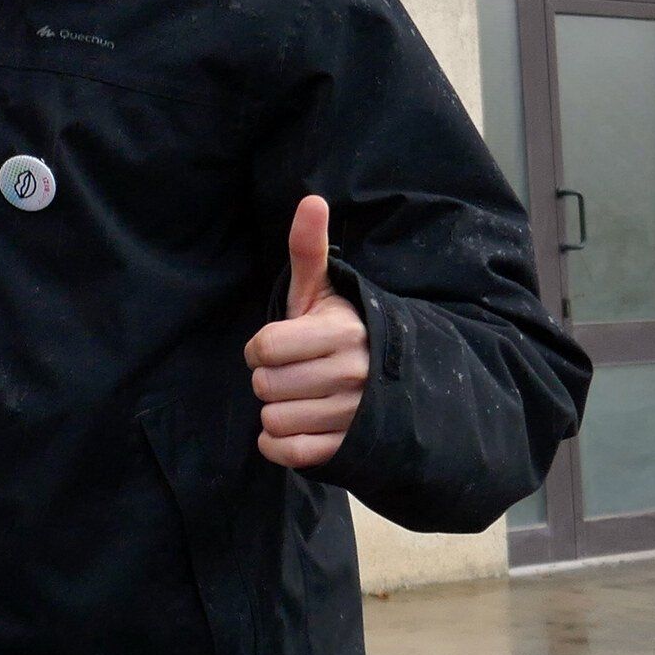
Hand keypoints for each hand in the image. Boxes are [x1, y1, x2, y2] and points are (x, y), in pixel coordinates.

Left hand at [243, 196, 369, 469]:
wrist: (393, 380)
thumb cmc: (341, 329)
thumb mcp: (323, 290)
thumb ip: (308, 249)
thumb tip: (311, 199)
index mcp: (343, 332)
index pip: (264, 347)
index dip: (260, 347)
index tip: (278, 345)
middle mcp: (354, 374)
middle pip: (265, 386)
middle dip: (268, 379)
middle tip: (291, 373)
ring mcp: (355, 416)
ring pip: (274, 420)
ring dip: (275, 411)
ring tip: (299, 398)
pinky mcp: (351, 450)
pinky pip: (290, 454)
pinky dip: (279, 445)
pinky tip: (292, 428)